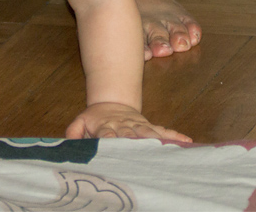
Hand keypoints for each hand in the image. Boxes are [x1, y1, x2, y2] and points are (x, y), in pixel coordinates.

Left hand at [66, 102, 191, 141]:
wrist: (111, 102)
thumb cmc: (95, 118)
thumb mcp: (80, 122)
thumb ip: (74, 132)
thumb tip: (69, 142)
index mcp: (105, 126)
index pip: (107, 134)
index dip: (110, 139)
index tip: (113, 144)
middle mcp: (123, 126)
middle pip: (129, 135)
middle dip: (135, 143)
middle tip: (144, 153)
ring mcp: (137, 126)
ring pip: (148, 133)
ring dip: (158, 141)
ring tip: (171, 150)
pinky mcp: (148, 126)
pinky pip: (162, 131)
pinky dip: (174, 136)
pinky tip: (186, 142)